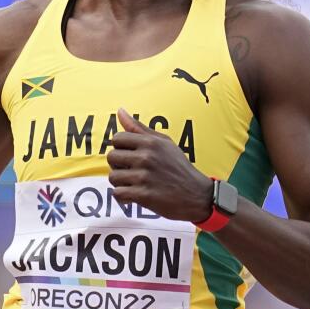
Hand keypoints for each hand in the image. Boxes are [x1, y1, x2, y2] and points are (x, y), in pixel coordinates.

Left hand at [107, 108, 213, 222]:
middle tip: (131, 171)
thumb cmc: (179, 168)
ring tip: (134, 184)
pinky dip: (123, 197)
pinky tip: (133, 196)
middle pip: (112, 157)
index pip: (117, 138)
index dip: (120, 148)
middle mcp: (147, 157)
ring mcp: (144, 177)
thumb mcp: (165, 143)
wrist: (197, 195)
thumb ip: (139, 128)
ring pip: (113, 177)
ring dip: (121, 183)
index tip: (129, 156)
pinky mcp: (144, 195)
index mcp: (151, 143)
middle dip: (118, 165)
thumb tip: (120, 111)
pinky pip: (118, 194)